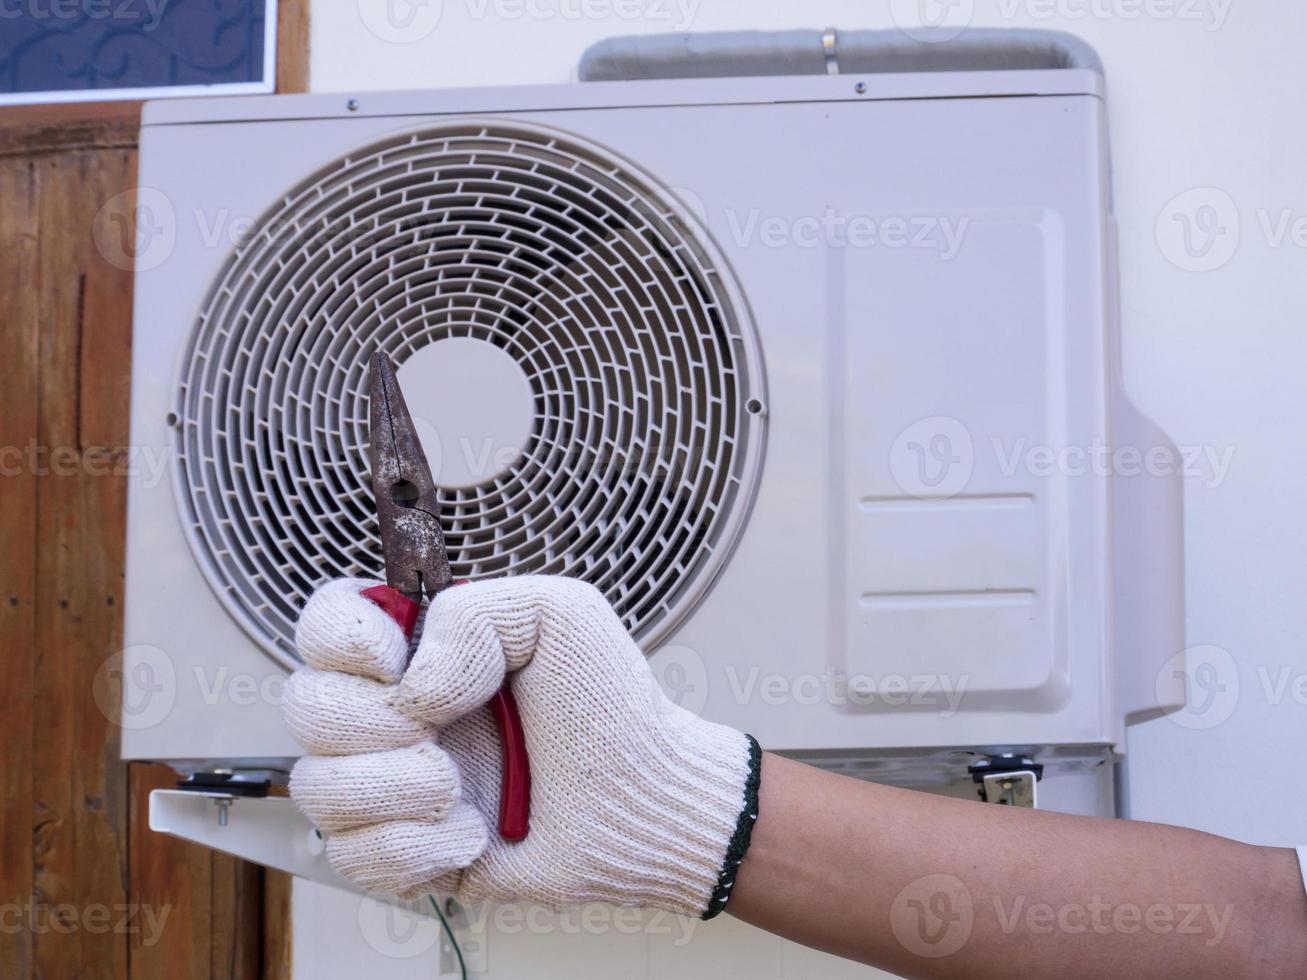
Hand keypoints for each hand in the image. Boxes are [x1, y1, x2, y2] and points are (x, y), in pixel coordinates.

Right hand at [282, 575, 760, 917]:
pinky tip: (468, 832)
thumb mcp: (558, 614)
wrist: (642, 800)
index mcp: (422, 651)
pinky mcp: (402, 851)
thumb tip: (410, 683)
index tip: (392, 656)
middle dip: (370, 722)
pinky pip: (352, 855)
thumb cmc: (611, 707)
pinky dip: (414, 846)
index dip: (339, 638)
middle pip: (306, 705)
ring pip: (317, 786)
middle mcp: (395, 714)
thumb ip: (474, 613)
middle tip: (438, 729)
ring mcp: (392, 784)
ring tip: (458, 788)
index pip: (325, 624)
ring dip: (394, 789)